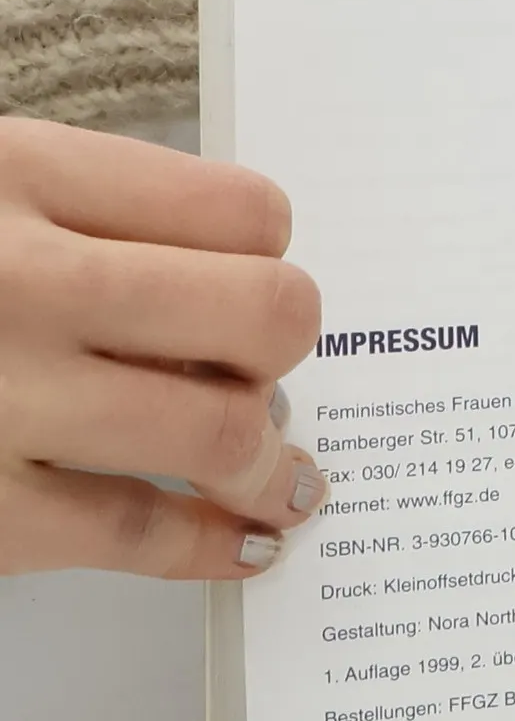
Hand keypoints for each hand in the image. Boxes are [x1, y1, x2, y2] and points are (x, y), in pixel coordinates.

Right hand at [0, 120, 325, 579]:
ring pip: (223, 431)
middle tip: (264, 369)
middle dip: (283, 350)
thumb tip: (234, 282)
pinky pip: (143, 533)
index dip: (267, 255)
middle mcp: (15, 281)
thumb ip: (79, 218)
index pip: (242, 211)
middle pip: (264, 314)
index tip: (253, 280)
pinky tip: (244, 542)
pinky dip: (217, 544)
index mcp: (14, 177)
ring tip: (279, 473)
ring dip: (271, 461)